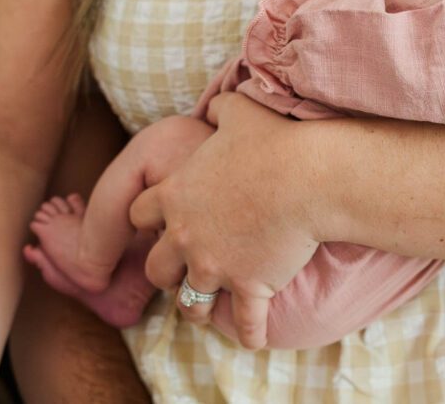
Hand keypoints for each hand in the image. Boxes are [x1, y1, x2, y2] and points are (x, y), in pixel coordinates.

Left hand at [129, 93, 320, 349]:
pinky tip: (253, 336)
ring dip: (197, 304)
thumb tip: (217, 106)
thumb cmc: (273, 141)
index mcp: (175, 194)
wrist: (307, 178)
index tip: (160, 221)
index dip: (147, 218)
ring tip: (208, 306)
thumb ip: (219, 110)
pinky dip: (249, 333)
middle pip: (155, 267)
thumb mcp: (238, 112)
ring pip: (189, 303)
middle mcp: (186, 236)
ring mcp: (215, 266)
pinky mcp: (248, 286)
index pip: (137, 213)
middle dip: (166, 269)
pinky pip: (243, 324)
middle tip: (183, 268)